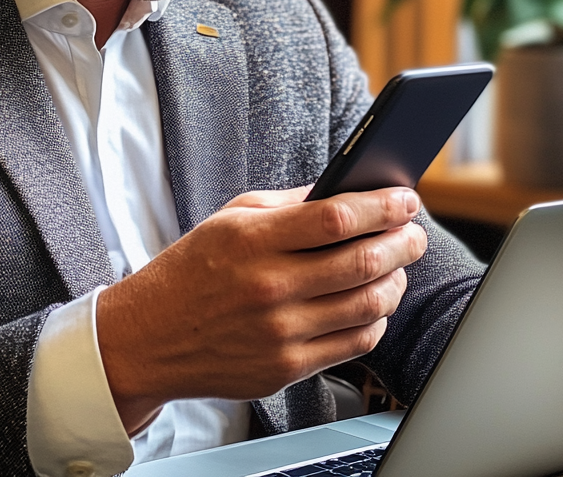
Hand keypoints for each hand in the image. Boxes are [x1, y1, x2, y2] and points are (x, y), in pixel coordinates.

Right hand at [95, 186, 426, 434]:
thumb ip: (287, 205)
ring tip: (397, 265)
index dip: (381, 206)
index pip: (335, 218)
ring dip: (396, 281)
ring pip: (368, 306)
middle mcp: (268, 287)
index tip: (405, 199)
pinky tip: (373, 302)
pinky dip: (375, 319)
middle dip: (402, 242)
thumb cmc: (192, 269)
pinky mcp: (286, 368)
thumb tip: (343, 193)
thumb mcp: (229, 219)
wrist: (150, 335)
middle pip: (363, 262)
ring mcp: (280, 333)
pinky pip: (354, 343)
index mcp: (252, 240)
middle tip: (413, 232)